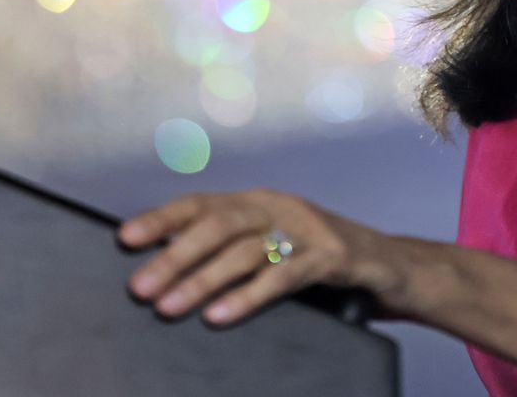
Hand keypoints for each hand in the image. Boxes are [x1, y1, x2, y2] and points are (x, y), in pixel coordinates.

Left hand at [117, 188, 409, 325]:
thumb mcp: (273, 248)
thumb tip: (167, 269)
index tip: (125, 239)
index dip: (162, 219)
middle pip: (218, 225)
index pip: (202, 203)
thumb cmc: (321, 260)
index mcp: (260, 201)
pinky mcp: (333, 255)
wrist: (391, 265)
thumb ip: (232, 252)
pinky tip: (220, 316)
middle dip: (174, 256)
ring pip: (245, 250)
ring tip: (169, 308)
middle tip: (140, 288)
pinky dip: (248, 296)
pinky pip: (283, 275)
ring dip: (201, 280)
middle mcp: (280, 206)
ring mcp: (309, 228)